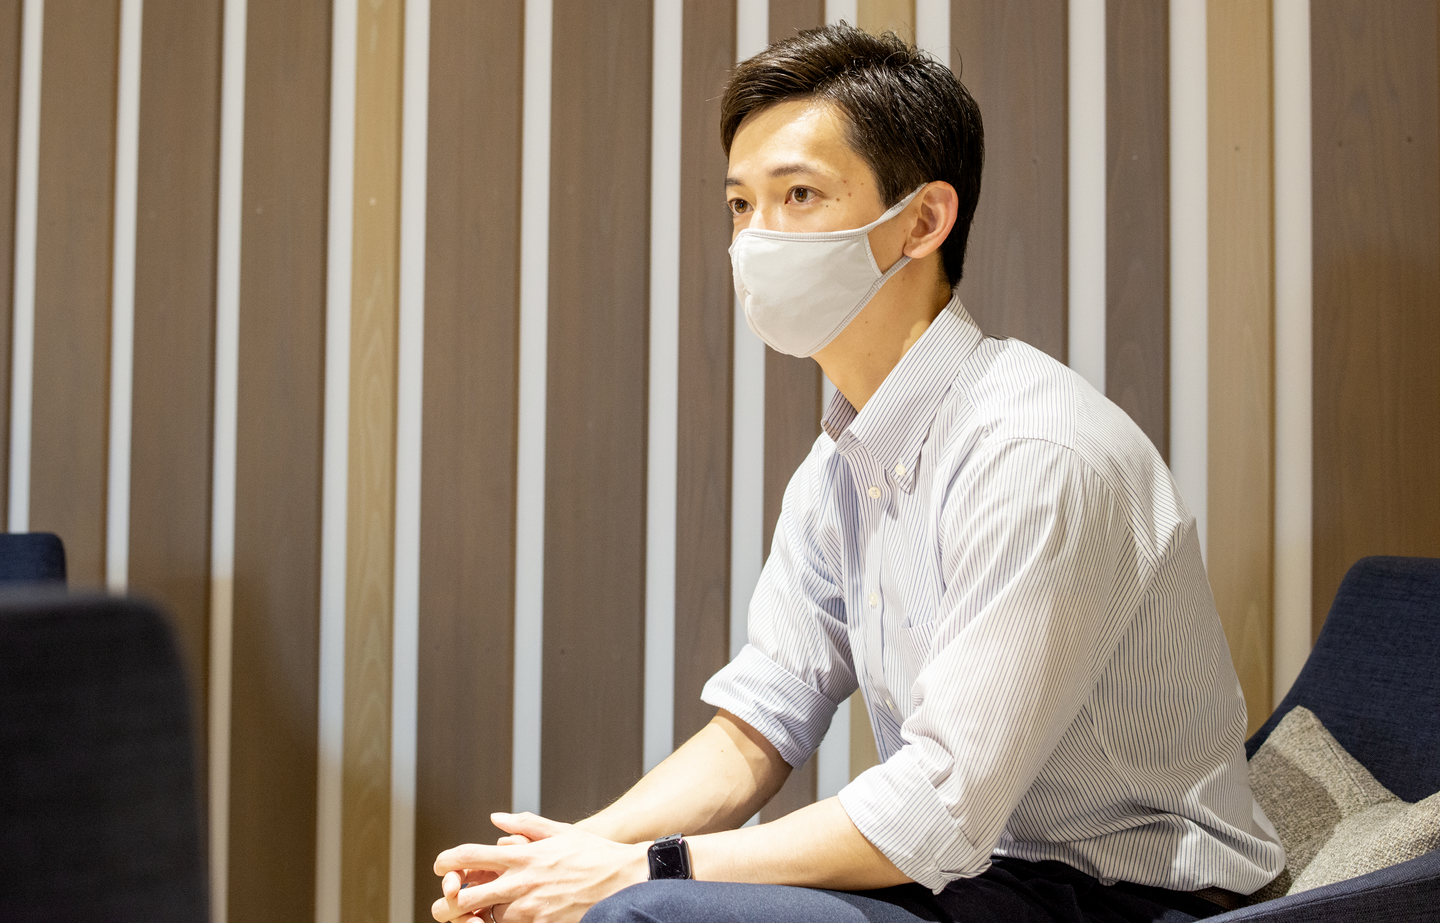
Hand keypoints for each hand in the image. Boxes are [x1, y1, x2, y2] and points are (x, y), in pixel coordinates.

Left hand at [432, 812, 649, 922]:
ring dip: (474, 918)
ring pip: (483, 919)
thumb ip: (525, 824)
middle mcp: (520, 882)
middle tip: (448, 902)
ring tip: (472, 916)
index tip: (441, 866)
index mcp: (522, 855)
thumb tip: (496, 819)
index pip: (470, 855)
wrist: (623, 881)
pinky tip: (501, 920)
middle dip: (449, 901)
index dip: (447, 861)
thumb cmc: (593, 854)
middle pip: (466, 896)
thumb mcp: (560, 831)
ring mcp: (529, 908)